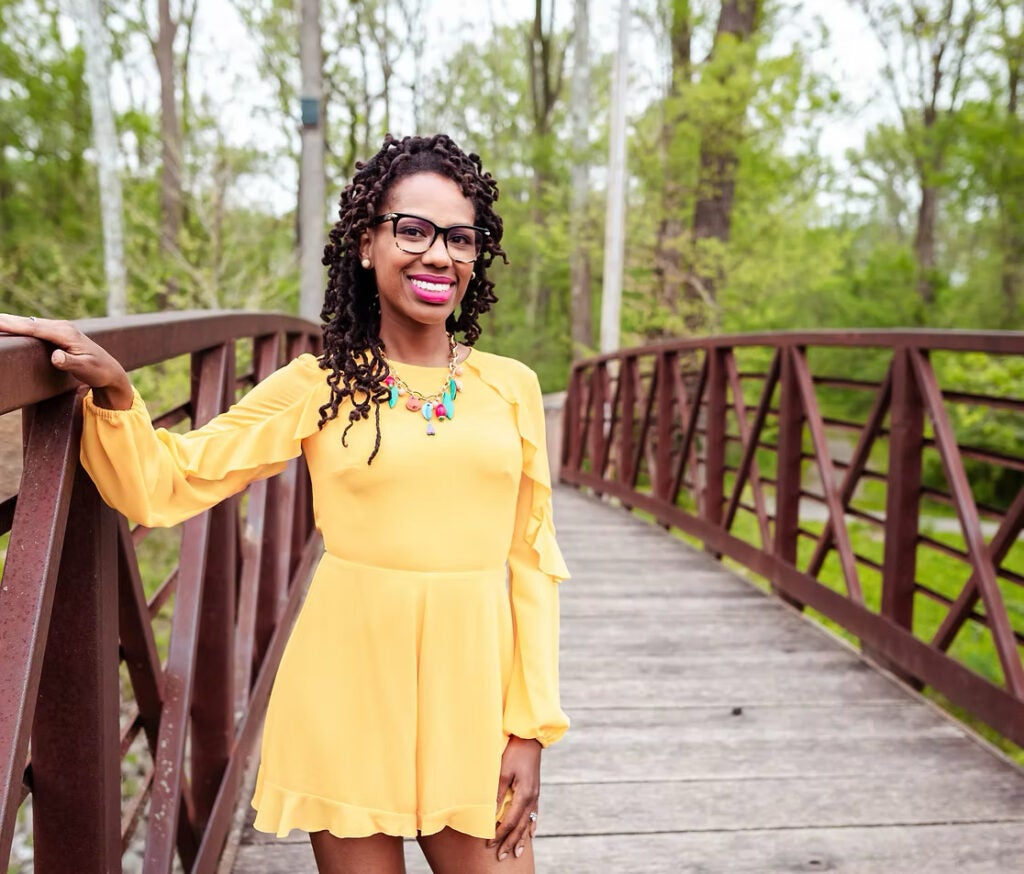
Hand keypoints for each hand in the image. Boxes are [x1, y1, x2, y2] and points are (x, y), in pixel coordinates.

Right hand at [0, 313, 132, 409]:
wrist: (110, 370)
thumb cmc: (98, 371)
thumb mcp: (86, 369)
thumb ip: (70, 363)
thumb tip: (55, 357)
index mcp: (66, 333)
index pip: (35, 328)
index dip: (15, 325)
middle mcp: (62, 327)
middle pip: (29, 323)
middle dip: (8, 320)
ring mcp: (59, 328)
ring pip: (30, 324)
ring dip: (12, 322)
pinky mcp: (57, 333)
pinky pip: (34, 328)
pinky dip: (20, 326)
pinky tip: (8, 326)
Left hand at [490, 735, 541, 860]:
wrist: (530, 739)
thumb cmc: (514, 752)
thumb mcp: (503, 771)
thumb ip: (498, 793)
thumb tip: (491, 813)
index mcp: (524, 794)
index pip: (510, 821)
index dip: (500, 834)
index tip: (490, 844)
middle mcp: (532, 798)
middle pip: (520, 826)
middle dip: (510, 842)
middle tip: (502, 856)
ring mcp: (535, 795)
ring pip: (528, 822)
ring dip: (521, 838)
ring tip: (517, 852)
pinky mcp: (535, 790)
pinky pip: (534, 813)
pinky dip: (531, 825)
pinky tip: (530, 833)